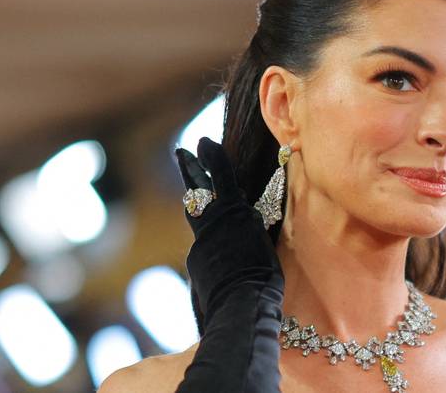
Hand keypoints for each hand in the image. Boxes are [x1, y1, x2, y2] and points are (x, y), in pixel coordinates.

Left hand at [175, 137, 283, 330]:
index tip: (204, 140)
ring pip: (199, 218)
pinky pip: (203, 244)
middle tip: (181, 152)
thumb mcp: (263, 241)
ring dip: (199, 204)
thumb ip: (249, 224)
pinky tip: (220, 252)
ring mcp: (201, 242)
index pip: (221, 177)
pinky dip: (212, 243)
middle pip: (198, 192)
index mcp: (234, 213)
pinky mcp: (196, 260)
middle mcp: (213, 223)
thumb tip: (242, 215)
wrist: (240, 304)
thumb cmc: (263, 275)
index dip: (213, 157)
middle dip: (191, 170)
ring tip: (196, 192)